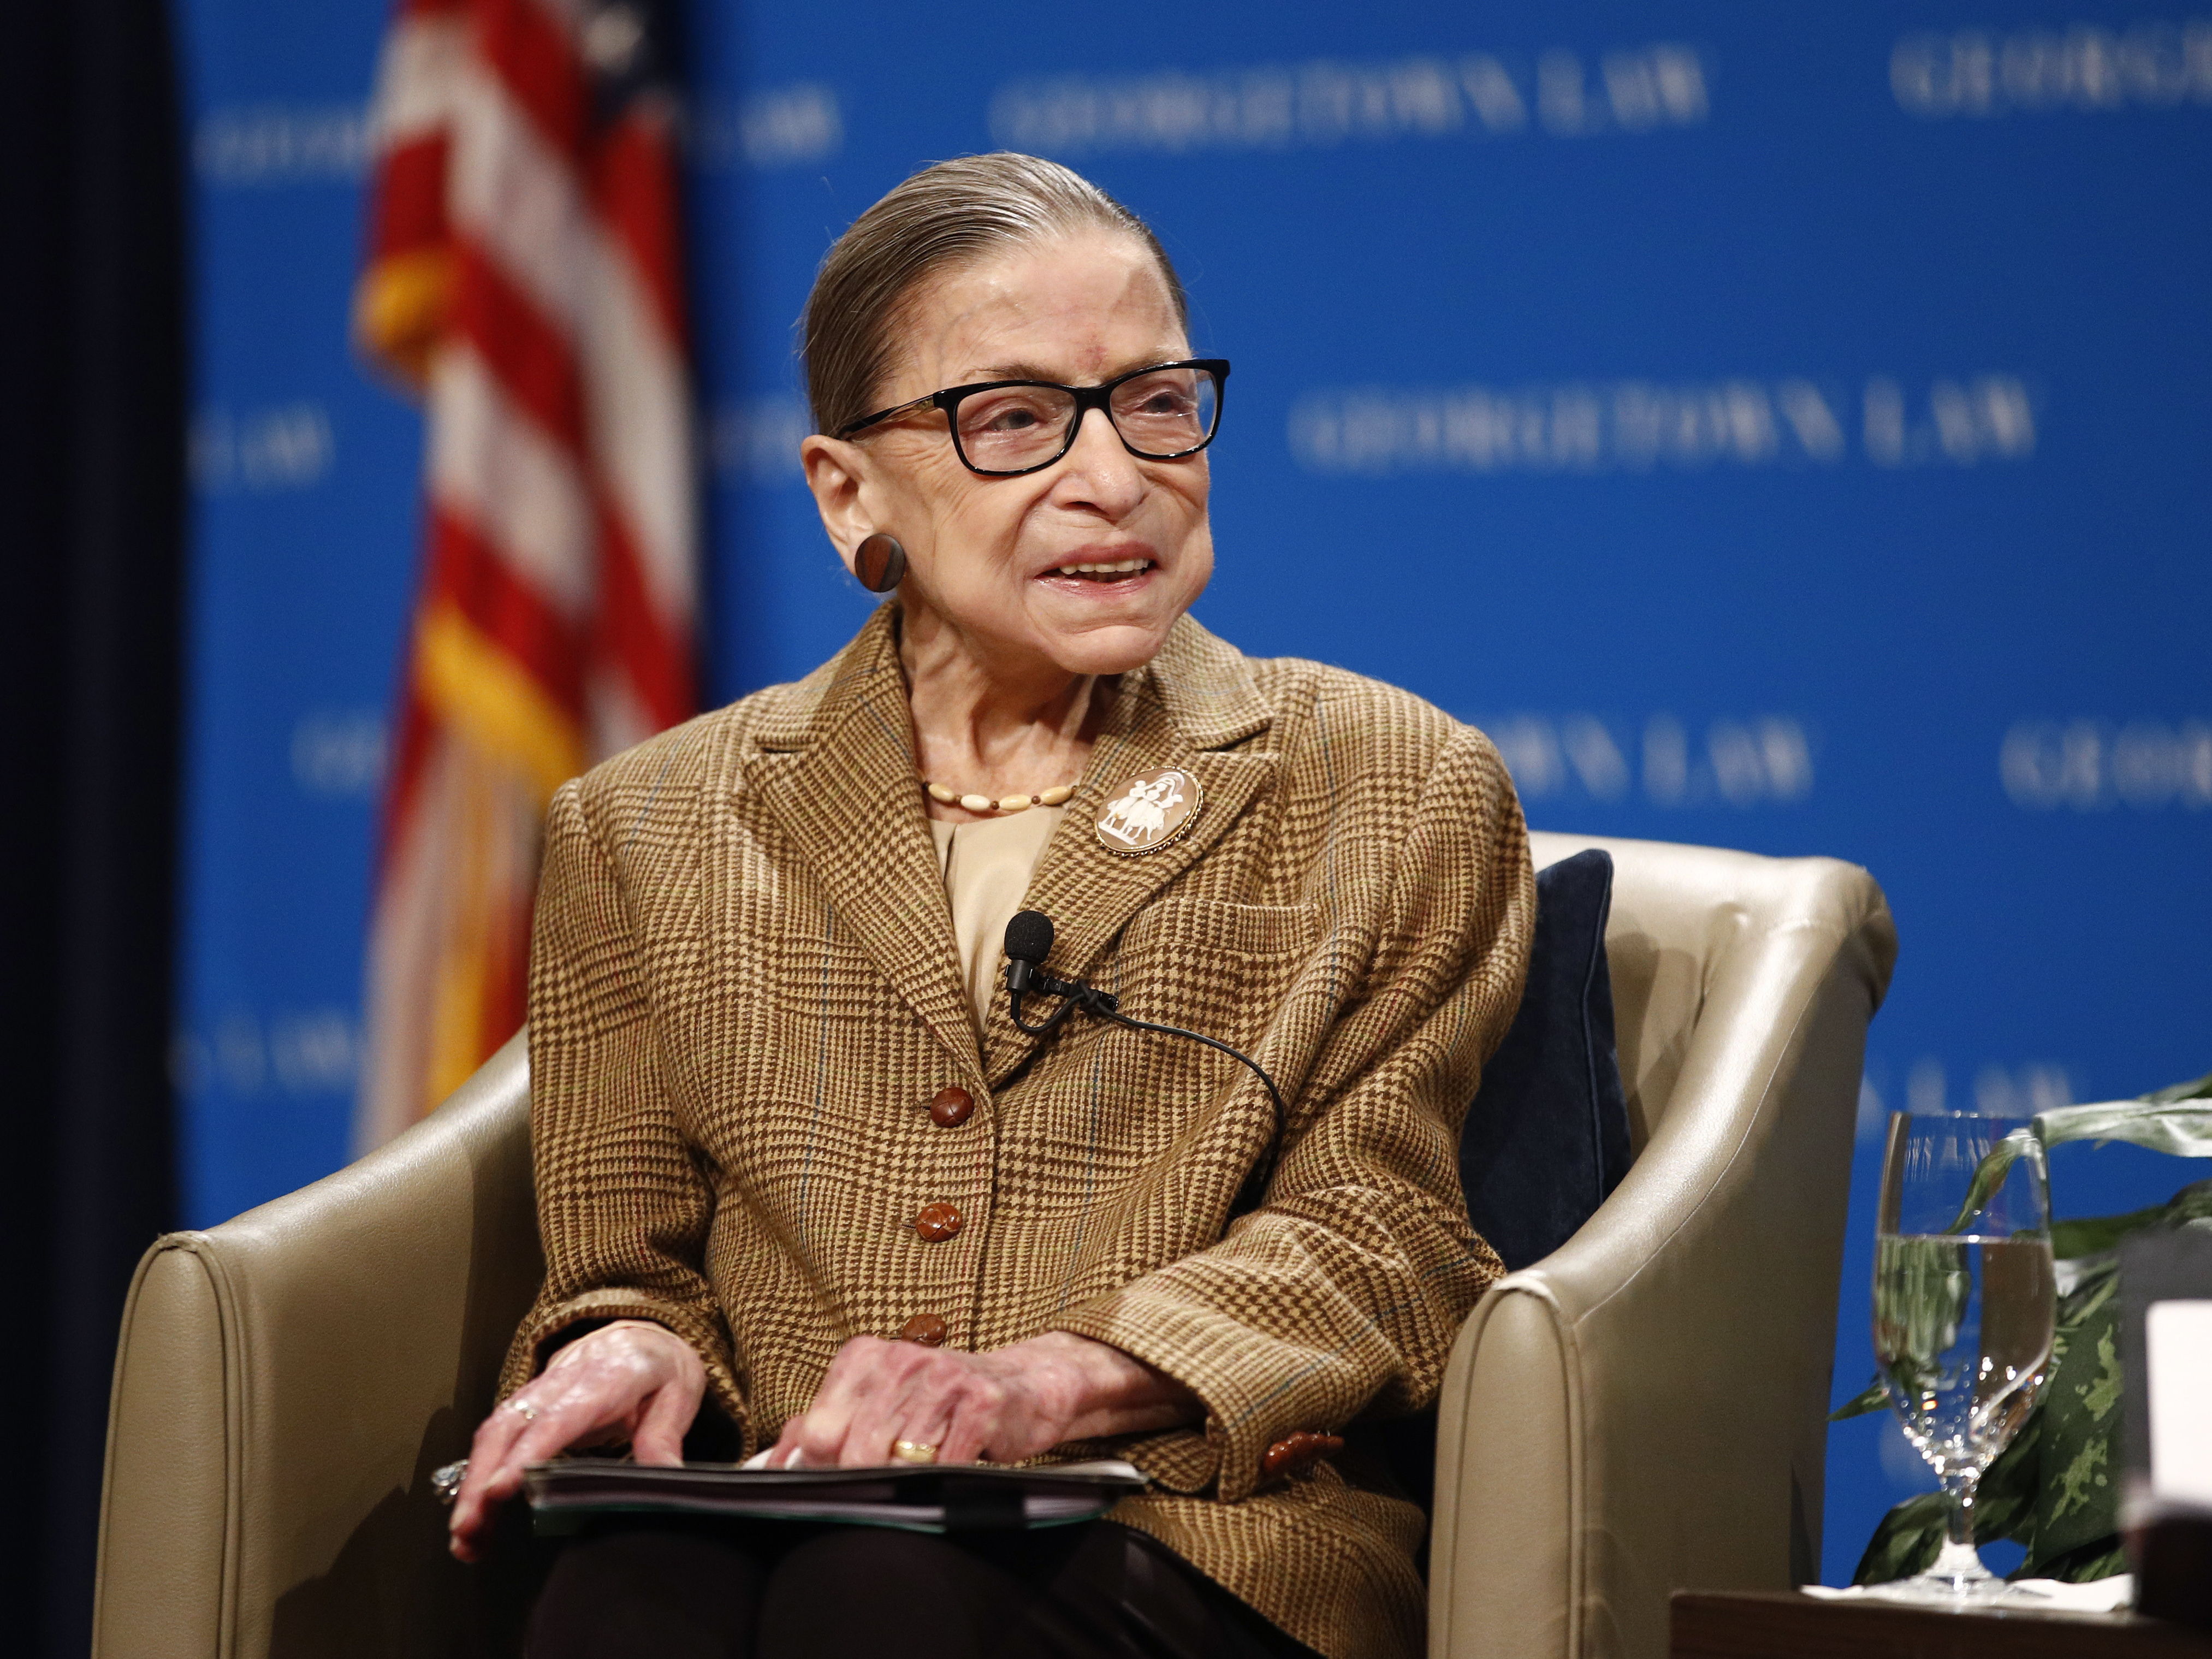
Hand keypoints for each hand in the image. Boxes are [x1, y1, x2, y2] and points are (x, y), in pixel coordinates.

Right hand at [447, 1319, 704, 1561]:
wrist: (640, 1338)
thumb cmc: (657, 1370)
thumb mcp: (676, 1395)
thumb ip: (664, 1436)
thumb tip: (665, 1477)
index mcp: (603, 1378)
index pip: (558, 1417)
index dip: (526, 1453)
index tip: (499, 1489)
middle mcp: (561, 1382)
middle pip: (510, 1426)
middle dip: (480, 1478)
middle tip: (468, 1528)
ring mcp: (538, 1393)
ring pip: (494, 1433)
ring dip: (472, 1485)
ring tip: (466, 1537)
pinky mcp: (526, 1407)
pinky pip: (494, 1439)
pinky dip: (478, 1479)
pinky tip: (476, 1517)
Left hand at [766, 1330, 1195, 1468]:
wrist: (1024, 1384)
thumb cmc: (943, 1403)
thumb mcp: (880, 1403)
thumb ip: (827, 1426)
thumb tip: (778, 1462)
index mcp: (865, 1356)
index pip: (818, 1430)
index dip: (822, 1470)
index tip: (834, 1486)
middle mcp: (900, 1358)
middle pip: (853, 1450)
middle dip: (864, 1481)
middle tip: (883, 1489)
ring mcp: (942, 1376)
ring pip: (897, 1459)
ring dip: (908, 1480)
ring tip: (922, 1473)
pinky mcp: (980, 1399)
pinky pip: (946, 1463)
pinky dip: (946, 1478)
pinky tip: (954, 1467)